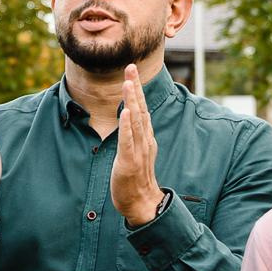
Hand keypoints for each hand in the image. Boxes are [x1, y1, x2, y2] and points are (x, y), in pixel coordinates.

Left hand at [111, 65, 165, 224]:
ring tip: (129, 83)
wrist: (142, 203)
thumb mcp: (136, 151)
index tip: (132, 71)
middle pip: (141, 109)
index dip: (137, 89)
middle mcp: (145, 140)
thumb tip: (129, 116)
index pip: (141, 108)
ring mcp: (139, 151)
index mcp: (146, 137)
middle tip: (131, 67)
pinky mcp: (130, 162)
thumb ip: (134, 134)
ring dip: (132, 101)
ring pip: (136, 121)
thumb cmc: (136, 178)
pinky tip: (126, 113)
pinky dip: (127, 127)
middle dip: (136, 87)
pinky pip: (129, 141)